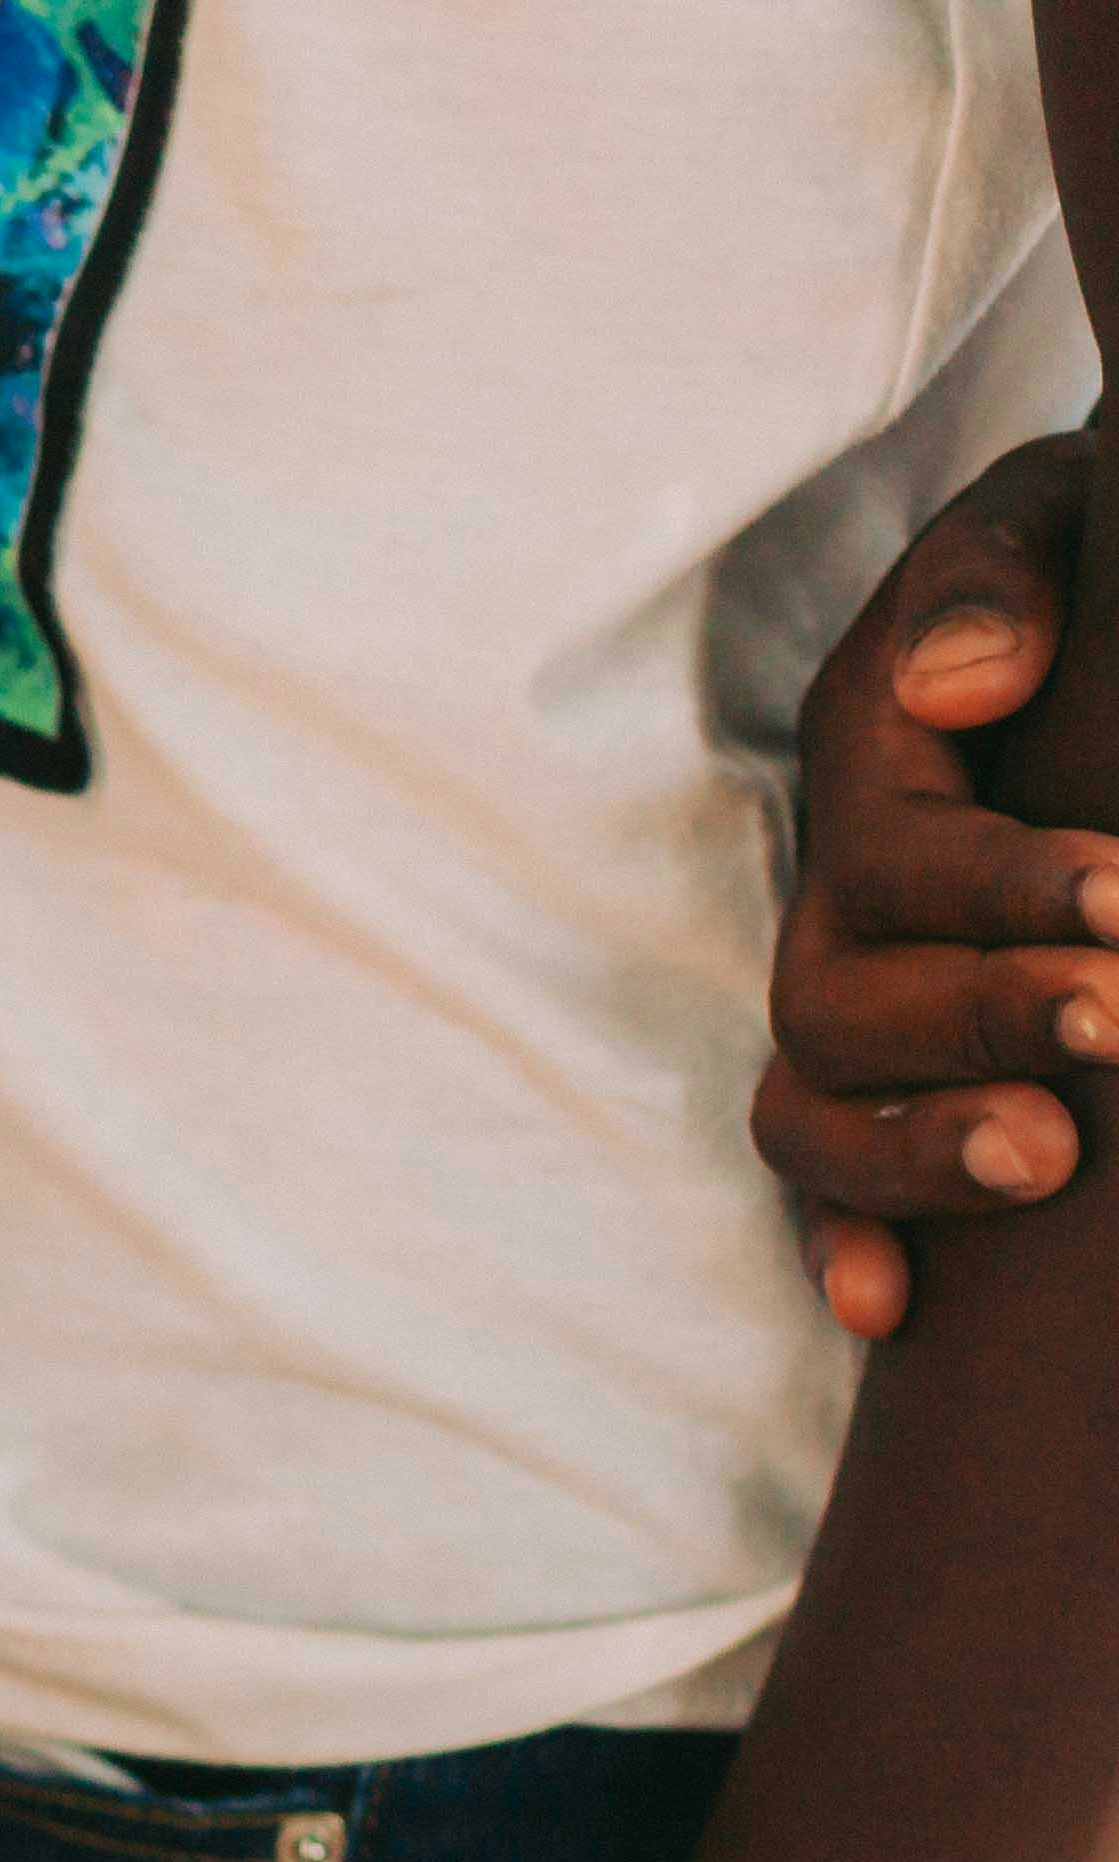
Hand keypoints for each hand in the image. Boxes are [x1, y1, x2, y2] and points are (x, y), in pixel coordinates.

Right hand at [757, 426, 1118, 1338]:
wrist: (1082, 654)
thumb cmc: (1074, 581)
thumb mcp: (1048, 521)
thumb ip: (998, 578)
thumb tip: (963, 686)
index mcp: (872, 763)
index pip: (902, 850)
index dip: (1007, 888)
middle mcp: (838, 904)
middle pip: (842, 1001)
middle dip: (982, 1022)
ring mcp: (848, 1005)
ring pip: (811, 1113)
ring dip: (915, 1151)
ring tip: (1046, 1163)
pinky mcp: (882, 1087)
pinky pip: (821, 1189)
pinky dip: (845, 1247)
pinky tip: (892, 1308)